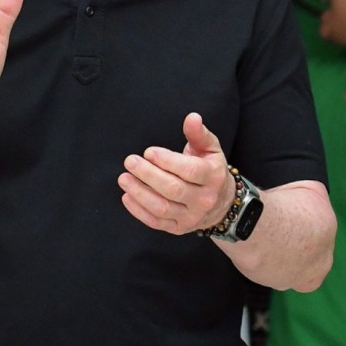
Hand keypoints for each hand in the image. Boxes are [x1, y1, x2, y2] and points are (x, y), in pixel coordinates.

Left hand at [118, 112, 234, 234]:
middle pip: (173, 189)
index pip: (190, 170)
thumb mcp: (210, 148)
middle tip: (130, 161)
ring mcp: (191, 217)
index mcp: (212, 177)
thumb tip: (192, 117)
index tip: (148, 152)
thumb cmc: (210, 169)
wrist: (222, 204)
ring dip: (139, 193)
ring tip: (124, 178)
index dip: (167, 161)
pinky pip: (156, 222)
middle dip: (148, 175)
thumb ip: (198, 133)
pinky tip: (127, 196)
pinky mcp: (178, 228)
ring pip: (162, 207)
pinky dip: (139, 211)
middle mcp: (203, 199)